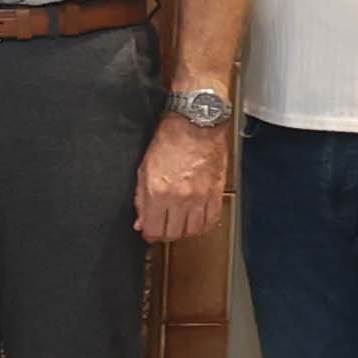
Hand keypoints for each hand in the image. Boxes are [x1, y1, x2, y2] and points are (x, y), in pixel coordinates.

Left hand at [134, 115, 232, 245]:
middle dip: (166, 233)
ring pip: (193, 231)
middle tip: (163, 226)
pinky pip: (212, 220)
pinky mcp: (216, 193)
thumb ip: (141, 198)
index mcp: (157, 191)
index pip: (154, 229)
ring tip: (179, 223)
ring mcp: (200, 197)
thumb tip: (141, 220)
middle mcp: (179, 197)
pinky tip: (197, 219)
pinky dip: (204, 224)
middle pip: (173, 234)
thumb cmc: (170, 139)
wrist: (197, 124)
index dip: (150, 234)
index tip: (149, 231)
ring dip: (184, 230)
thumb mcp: (144, 168)